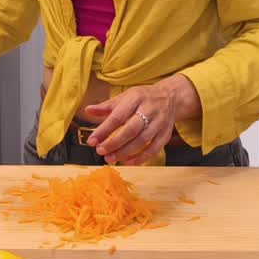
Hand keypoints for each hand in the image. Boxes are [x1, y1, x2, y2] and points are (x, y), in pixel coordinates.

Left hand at [82, 75, 201, 165]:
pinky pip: (154, 149)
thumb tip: (88, 110)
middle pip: (131, 130)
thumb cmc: (142, 97)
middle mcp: (149, 110)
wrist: (170, 97)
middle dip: (114, 143)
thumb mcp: (124, 96)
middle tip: (101, 151)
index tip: (92, 141)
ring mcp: (159, 122)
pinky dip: (141, 158)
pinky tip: (128, 162)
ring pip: (142, 141)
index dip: (104, 130)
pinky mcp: (166, 134)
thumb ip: (107, 106)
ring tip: (110, 158)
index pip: (118, 116)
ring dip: (125, 152)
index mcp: (136, 98)